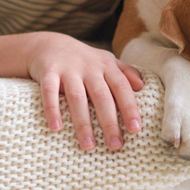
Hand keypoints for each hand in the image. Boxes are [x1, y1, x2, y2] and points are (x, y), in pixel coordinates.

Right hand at [27, 32, 144, 150]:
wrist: (48, 44)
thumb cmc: (83, 59)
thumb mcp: (106, 60)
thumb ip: (125, 72)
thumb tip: (141, 86)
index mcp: (106, 66)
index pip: (121, 87)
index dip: (129, 108)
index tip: (135, 130)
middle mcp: (89, 67)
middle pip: (101, 96)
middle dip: (109, 122)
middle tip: (115, 145)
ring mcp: (68, 69)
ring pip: (77, 97)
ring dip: (83, 123)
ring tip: (88, 145)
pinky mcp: (48, 72)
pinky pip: (49, 92)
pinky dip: (52, 109)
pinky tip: (56, 128)